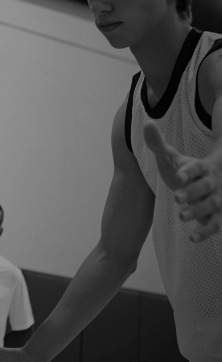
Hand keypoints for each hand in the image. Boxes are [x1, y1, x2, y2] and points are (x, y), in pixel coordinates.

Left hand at [143, 120, 221, 240]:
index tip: (178, 176)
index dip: (189, 171)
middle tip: (177, 198)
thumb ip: (158, 144)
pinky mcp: (217, 216)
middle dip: (193, 192)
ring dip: (198, 211)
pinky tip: (192, 238)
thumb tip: (147, 123)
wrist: (209, 180)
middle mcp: (212, 183)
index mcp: (200, 167)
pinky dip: (205, 231)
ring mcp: (216, 200)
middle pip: (206, 186)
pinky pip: (215, 224)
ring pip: (212, 205)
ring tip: (181, 216)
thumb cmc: (185, 170)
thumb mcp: (171, 158)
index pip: (197, 167)